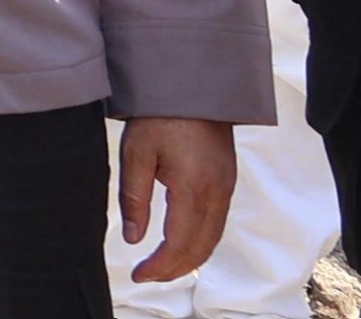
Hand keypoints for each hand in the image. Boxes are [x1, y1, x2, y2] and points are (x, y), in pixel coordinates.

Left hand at [117, 116, 235, 284]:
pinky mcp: (227, 181)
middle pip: (200, 248)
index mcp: (194, 188)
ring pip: (212, 239)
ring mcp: (226, 188)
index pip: (179, 243)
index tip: (137, 275)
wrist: (192, 84)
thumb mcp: (136, 152)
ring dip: (189, 259)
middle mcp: (217, 194)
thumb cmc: (158, 114)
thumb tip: (133, 240)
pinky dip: (200, 242)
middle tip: (146, 276)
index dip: (160, 266)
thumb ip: (134, 198)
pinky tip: (181, 244)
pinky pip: (217, 223)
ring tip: (160, 267)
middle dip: (174, 269)